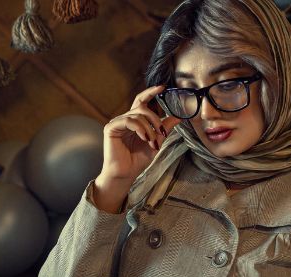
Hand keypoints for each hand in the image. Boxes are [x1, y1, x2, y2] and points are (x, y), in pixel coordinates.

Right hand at [93, 86, 181, 212]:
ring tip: (151, 142)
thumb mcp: (157, 141)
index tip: (163, 87)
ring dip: (149, 128)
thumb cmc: (138, 160)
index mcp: (135, 120)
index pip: (142, 101)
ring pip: (137, 114)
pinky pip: (128, 120)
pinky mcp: (111, 128)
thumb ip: (165, 127)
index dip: (151, 92)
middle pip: (143, 107)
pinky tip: (144, 138)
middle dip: (155, 119)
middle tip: (162, 133)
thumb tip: (179, 115)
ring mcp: (117, 122)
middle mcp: (125, 119)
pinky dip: (139, 128)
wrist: (126, 174)